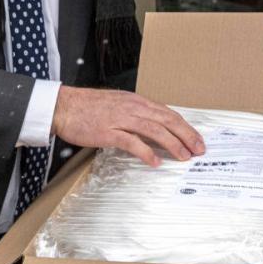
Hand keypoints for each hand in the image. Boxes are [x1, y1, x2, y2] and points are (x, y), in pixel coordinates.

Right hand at [51, 85, 204, 166]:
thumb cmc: (88, 107)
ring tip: (183, 156)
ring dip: (172, 144)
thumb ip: (136, 114)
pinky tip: (155, 162)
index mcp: (137, 101)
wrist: (64, 106)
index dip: (185, 127)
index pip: (168, 113)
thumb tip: (154, 127)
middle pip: (167, 120)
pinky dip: (146, 152)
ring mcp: (121, 119)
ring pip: (155, 130)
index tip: (196, 139)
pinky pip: (132, 142)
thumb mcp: (118, 104)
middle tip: (198, 149)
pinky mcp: (108, 131)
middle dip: (186, 135)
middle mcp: (133, 107)